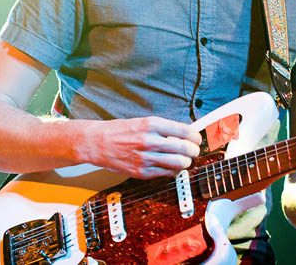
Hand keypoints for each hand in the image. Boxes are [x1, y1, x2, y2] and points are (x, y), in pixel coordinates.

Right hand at [81, 116, 201, 178]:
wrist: (98, 143)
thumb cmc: (120, 131)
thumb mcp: (143, 121)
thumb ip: (163, 128)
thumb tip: (184, 134)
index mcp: (151, 125)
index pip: (184, 131)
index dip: (195, 136)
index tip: (196, 138)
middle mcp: (149, 141)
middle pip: (184, 148)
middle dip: (194, 150)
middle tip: (194, 150)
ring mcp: (146, 158)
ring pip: (179, 163)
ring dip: (186, 162)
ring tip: (184, 159)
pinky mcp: (142, 172)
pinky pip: (166, 174)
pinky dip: (173, 171)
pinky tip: (171, 166)